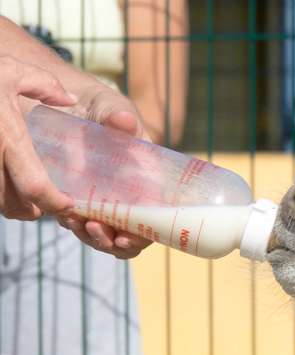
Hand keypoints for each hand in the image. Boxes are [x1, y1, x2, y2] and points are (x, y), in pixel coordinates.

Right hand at [0, 55, 75, 219]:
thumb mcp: (12, 70)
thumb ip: (45, 84)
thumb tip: (70, 99)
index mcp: (8, 136)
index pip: (34, 185)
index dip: (53, 202)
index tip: (67, 204)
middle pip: (11, 203)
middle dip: (31, 211)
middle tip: (45, 207)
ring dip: (10, 205)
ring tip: (26, 200)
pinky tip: (5, 185)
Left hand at [55, 85, 152, 258]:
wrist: (68, 101)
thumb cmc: (99, 104)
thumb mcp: (110, 106)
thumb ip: (116, 115)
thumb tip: (124, 120)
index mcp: (148, 179)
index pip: (156, 218)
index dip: (144, 235)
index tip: (126, 238)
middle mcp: (131, 195)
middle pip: (131, 235)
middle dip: (113, 240)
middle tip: (94, 228)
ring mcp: (107, 200)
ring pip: (106, 235)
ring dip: (93, 236)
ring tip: (75, 221)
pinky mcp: (82, 200)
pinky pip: (82, 225)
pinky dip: (75, 225)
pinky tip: (65, 215)